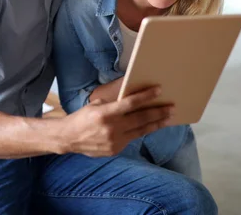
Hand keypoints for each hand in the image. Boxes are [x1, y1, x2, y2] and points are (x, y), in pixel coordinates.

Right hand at [59, 86, 173, 156]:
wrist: (69, 138)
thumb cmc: (82, 118)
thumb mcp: (95, 105)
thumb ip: (113, 104)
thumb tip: (130, 99)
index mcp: (106, 113)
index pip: (131, 103)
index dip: (146, 96)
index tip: (159, 90)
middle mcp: (112, 127)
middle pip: (141, 118)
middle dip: (158, 112)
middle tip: (172, 108)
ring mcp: (115, 140)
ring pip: (141, 130)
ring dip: (156, 124)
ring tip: (168, 119)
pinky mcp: (115, 149)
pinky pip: (132, 139)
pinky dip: (141, 132)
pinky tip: (150, 127)